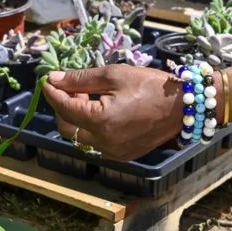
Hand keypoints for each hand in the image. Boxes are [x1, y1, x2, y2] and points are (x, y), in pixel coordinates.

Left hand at [43, 66, 185, 160]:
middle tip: (74, 88)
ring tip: (90, 98)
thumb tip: (54, 79)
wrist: (183, 107)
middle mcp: (104, 142)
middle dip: (63, 107)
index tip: (48, 81)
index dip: (52, 93)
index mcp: (101, 121)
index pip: (64, 108)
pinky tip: (102, 112)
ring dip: (77, 118)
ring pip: (80, 138)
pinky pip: (96, 144)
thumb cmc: (150, 85)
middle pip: (66, 128)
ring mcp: (113, 152)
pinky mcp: (122, 155)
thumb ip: (81, 79)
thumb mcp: (114, 75)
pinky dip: (91, 129)